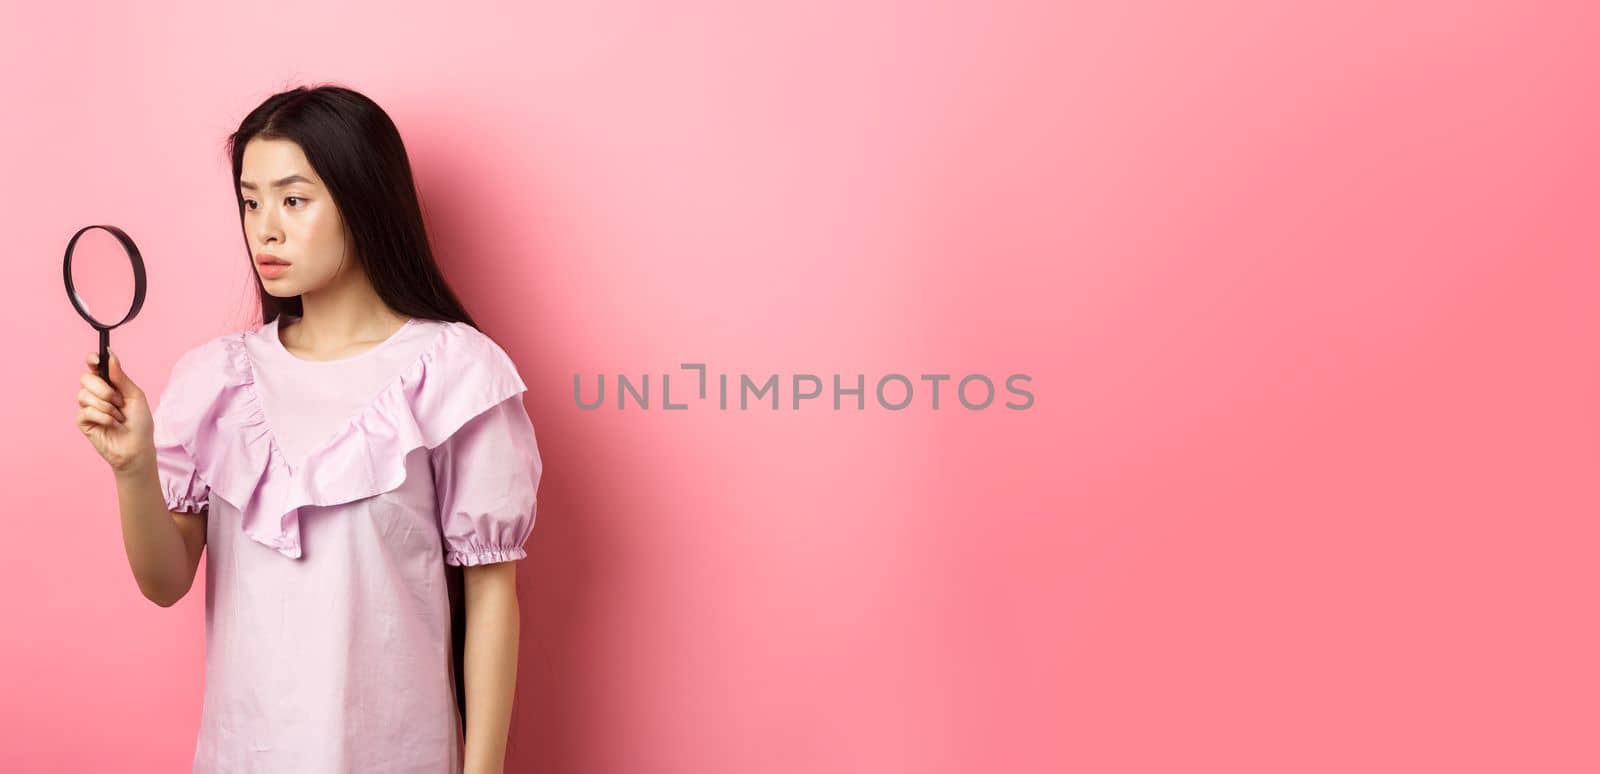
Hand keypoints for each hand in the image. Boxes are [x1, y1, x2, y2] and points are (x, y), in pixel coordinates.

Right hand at [76, 349, 154, 474]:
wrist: (137, 447)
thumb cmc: (140, 423)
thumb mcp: (135, 396)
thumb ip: (121, 377)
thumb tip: (111, 355)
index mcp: (109, 384)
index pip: (94, 367)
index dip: (92, 360)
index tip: (96, 360)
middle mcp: (96, 394)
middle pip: (86, 378)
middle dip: (104, 389)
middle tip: (118, 400)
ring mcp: (88, 407)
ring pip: (84, 395)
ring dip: (106, 406)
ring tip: (118, 416)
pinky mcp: (83, 421)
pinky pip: (86, 411)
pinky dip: (103, 417)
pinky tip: (112, 424)